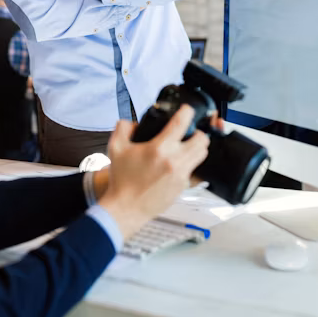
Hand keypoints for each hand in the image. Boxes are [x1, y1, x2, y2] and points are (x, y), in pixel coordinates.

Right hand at [92, 111, 221, 195]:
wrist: (126, 207)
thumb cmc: (122, 180)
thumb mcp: (115, 148)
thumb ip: (123, 128)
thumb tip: (132, 123)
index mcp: (159, 148)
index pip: (182, 123)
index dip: (187, 112)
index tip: (187, 110)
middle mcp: (174, 161)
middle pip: (201, 140)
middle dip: (198, 132)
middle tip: (191, 131)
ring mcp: (181, 175)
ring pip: (202, 154)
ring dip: (198, 147)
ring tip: (189, 145)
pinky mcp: (183, 187)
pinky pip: (195, 171)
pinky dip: (191, 164)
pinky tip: (181, 163)